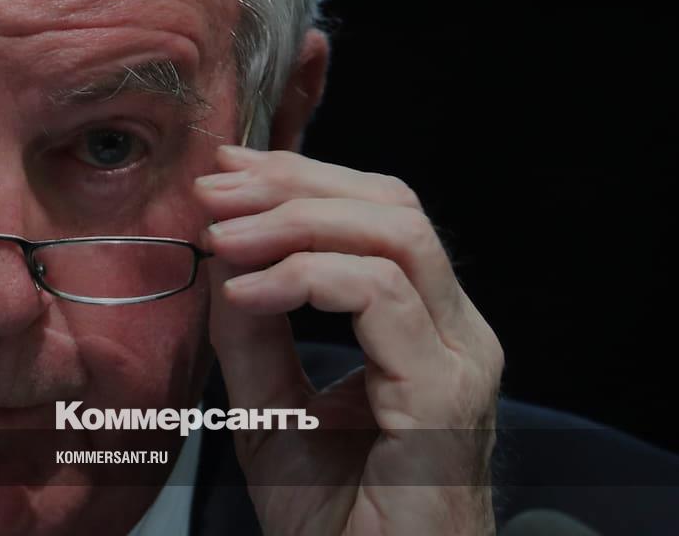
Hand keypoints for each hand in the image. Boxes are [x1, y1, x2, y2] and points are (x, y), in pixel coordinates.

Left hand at [194, 146, 503, 534]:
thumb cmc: (332, 519)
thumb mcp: (273, 409)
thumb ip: (253, 335)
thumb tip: (223, 259)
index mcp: (428, 330)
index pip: (380, 216)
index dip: (304, 181)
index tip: (227, 176)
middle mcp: (458, 333)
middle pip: (393, 207)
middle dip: (297, 185)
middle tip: (217, 189)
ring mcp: (461, 360)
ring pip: (396, 236)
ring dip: (297, 221)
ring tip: (223, 237)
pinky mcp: (445, 395)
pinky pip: (379, 296)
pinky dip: (305, 279)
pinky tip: (247, 293)